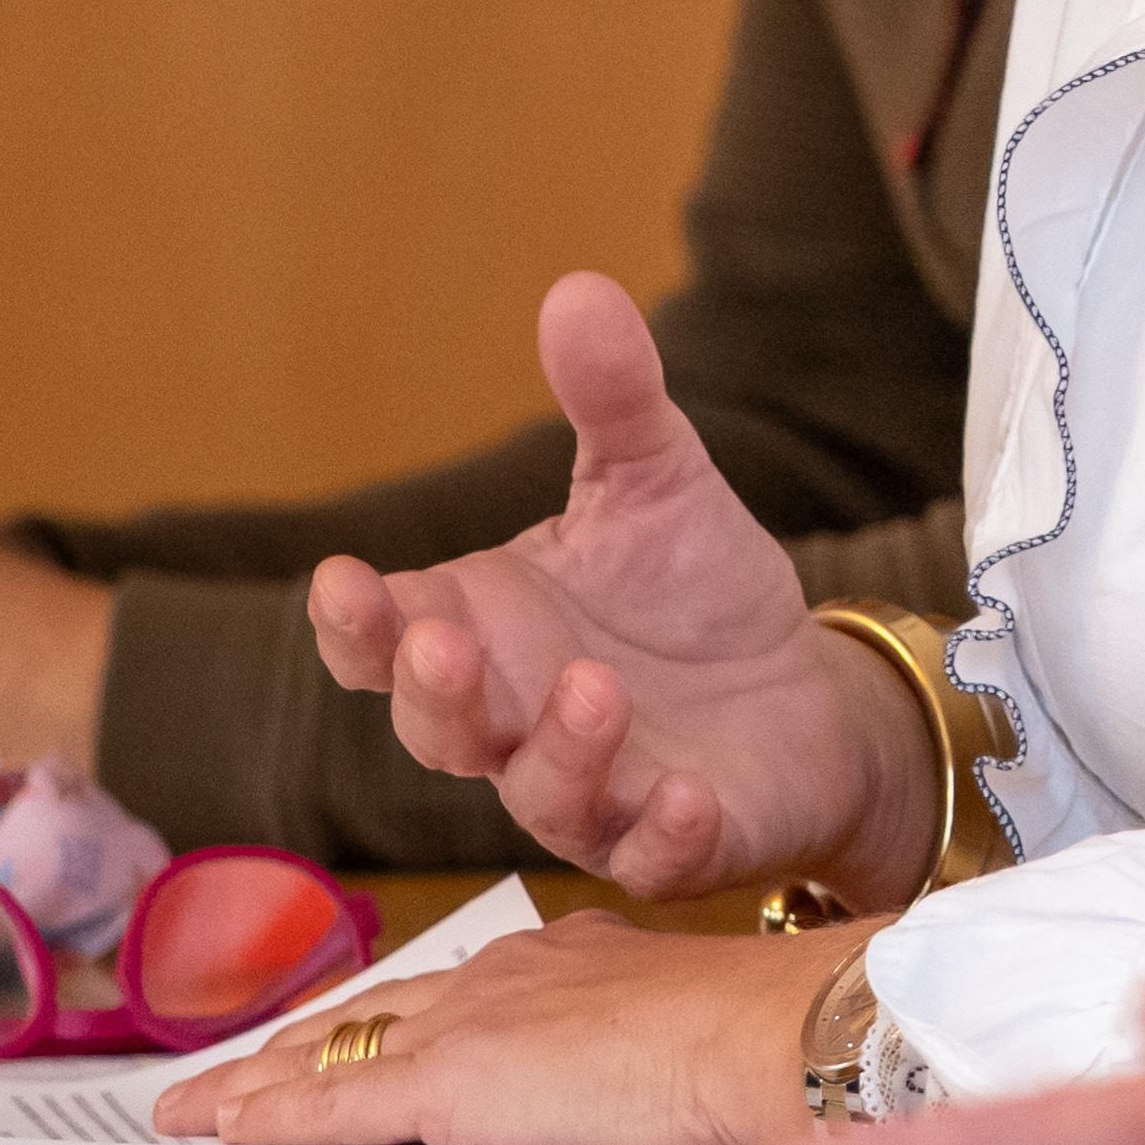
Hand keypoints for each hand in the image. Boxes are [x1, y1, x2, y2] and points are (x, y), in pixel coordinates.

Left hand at [148, 907, 866, 1144]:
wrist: (763, 1030)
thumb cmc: (757, 1038)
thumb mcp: (683, 1030)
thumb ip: (636, 1046)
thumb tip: (640, 1084)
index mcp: (561, 959)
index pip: (443, 992)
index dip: (378, 1018)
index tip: (335, 1035)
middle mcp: (503, 976)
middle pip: (370, 1013)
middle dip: (289, 1045)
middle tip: (221, 1074)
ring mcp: (471, 1025)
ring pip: (331, 1052)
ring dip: (251, 1083)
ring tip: (183, 1107)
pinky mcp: (450, 1082)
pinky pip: (336, 1104)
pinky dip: (273, 1116)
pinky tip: (223, 1128)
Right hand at [304, 270, 940, 900]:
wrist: (802, 688)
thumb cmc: (692, 593)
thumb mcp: (656, 482)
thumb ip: (612, 401)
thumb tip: (577, 288)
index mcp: (484, 632)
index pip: (383, 641)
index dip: (354, 621)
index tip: (341, 580)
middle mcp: (516, 724)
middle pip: (438, 729)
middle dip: (434, 691)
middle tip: (445, 644)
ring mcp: (592, 795)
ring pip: (542, 795)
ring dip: (560, 751)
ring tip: (597, 687)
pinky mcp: (673, 844)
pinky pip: (652, 856)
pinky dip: (663, 834)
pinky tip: (686, 798)